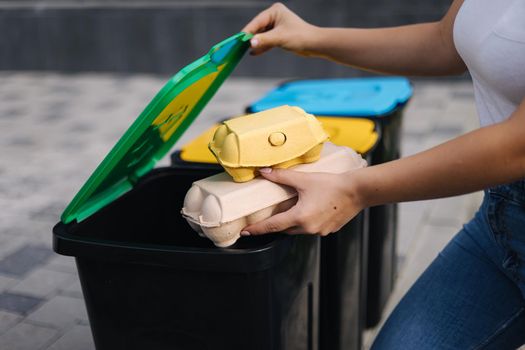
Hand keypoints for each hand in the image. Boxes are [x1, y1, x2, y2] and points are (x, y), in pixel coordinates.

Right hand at [241, 3, 318, 55]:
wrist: (314, 44)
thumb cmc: (300, 37)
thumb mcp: (279, 38)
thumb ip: (264, 40)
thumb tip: (250, 43)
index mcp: (275, 11)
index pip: (257, 21)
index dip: (248, 31)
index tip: (239, 39)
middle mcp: (275, 16)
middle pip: (258, 28)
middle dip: (250, 37)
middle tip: (239, 46)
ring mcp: (276, 26)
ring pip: (262, 35)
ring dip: (255, 43)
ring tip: (243, 50)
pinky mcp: (279, 35)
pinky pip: (267, 41)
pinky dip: (261, 47)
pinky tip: (253, 53)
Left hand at [241, 167, 363, 235]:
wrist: (358, 191)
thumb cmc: (332, 185)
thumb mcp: (304, 179)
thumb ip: (281, 176)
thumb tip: (264, 171)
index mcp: (300, 217)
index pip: (272, 226)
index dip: (257, 229)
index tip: (245, 233)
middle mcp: (308, 228)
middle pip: (284, 229)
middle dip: (274, 225)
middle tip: (264, 219)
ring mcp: (319, 231)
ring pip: (297, 230)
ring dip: (291, 222)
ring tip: (288, 211)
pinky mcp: (328, 230)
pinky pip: (311, 229)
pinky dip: (305, 222)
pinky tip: (308, 211)